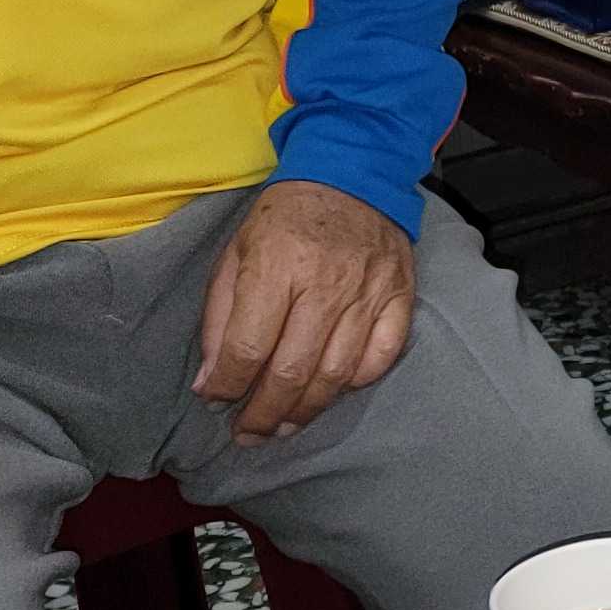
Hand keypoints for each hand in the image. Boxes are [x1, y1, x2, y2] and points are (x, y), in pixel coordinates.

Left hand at [196, 182, 416, 440]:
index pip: (248, 347)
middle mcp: (324, 284)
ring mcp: (368, 292)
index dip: (228, 386)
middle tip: (248, 435)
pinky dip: (356, 382)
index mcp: (276, 267)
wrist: (352, 174)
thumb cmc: (284, 219)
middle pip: (292, 371)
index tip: (217, 401)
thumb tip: (211, 383)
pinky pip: (381, 356)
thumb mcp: (235, 254)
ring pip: (336, 374)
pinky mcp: (399, 296)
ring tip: (283, 427)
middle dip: (264, 414)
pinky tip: (332, 390)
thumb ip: (220, 318)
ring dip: (306, 410)